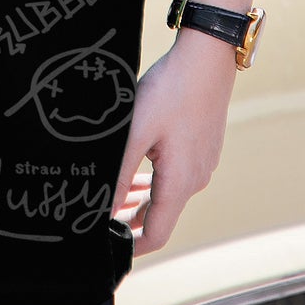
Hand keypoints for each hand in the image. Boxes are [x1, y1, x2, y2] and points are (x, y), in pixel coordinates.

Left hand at [111, 29, 237, 252]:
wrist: (207, 58)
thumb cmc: (170, 91)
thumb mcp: (136, 132)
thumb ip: (118, 174)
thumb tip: (101, 211)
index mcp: (180, 183)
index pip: (156, 235)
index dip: (131, 246)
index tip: (106, 247)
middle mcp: (195, 180)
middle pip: (160, 216)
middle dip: (129, 221)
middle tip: (96, 216)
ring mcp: (201, 164)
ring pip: (166, 195)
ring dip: (139, 199)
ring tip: (108, 193)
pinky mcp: (202, 149)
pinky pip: (175, 177)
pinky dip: (152, 181)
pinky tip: (134, 168)